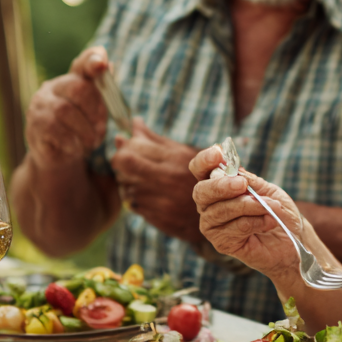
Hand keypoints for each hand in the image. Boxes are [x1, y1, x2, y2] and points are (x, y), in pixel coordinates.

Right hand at [24, 46, 108, 167]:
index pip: (82, 64)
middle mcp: (53, 88)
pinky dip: (72, 141)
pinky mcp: (34, 126)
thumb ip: (103, 92)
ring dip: (85, 129)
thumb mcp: (97, 111)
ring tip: (91, 141)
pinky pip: (55, 130)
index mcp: (73, 81)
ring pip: (65, 110)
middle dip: (95, 110)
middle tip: (101, 129)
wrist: (59, 157)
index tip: (102, 64)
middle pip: (77, 88)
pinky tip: (76, 147)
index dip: (92, 60)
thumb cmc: (81, 129)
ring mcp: (40, 106)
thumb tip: (108, 64)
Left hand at [111, 120, 203, 244]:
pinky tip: (151, 196)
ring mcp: (161, 200)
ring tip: (146, 181)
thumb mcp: (184, 152)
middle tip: (132, 165)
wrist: (220, 210)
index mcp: (174, 158)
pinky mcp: (159, 217)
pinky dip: (136, 199)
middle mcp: (167, 178)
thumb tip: (133, 123)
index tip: (130, 149)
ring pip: (125, 186)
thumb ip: (155, 139)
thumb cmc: (200, 176)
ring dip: (128, 182)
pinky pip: (133, 205)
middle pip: (122, 165)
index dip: (124, 149)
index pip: (130, 151)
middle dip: (121, 164)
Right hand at [190, 144, 304, 279]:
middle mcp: (210, 204)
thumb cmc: (278, 211)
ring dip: (250, 206)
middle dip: (221, 186)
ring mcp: (213, 225)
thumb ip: (250, 181)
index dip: (204, 160)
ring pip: (221, 211)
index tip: (218, 153)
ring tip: (272, 207)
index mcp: (218, 185)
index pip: (200, 169)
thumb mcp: (268, 190)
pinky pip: (234, 228)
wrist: (293, 238)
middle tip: (243, 184)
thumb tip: (233, 170)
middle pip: (201, 192)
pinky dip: (255, 222)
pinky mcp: (222, 243)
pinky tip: (270, 222)